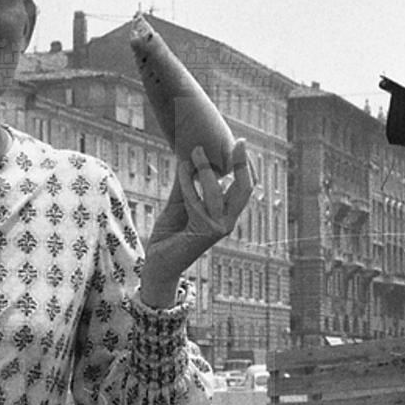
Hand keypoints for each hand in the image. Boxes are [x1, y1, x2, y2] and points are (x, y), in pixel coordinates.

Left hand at [140, 140, 253, 305]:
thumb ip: (187, 183)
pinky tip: (183, 168)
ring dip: (206, 168)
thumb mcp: (180, 202)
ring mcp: (219, 227)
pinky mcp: (205, 232)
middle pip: (244, 188)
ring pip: (216, 192)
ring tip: (195, 149)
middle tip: (239, 141)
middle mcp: (227, 220)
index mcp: (226, 213)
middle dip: (242, 164)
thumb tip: (188, 155)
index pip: (243, 186)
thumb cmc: (170, 234)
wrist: (159, 263)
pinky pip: (197, 202)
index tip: (240, 143)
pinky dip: (189, 184)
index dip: (245, 165)